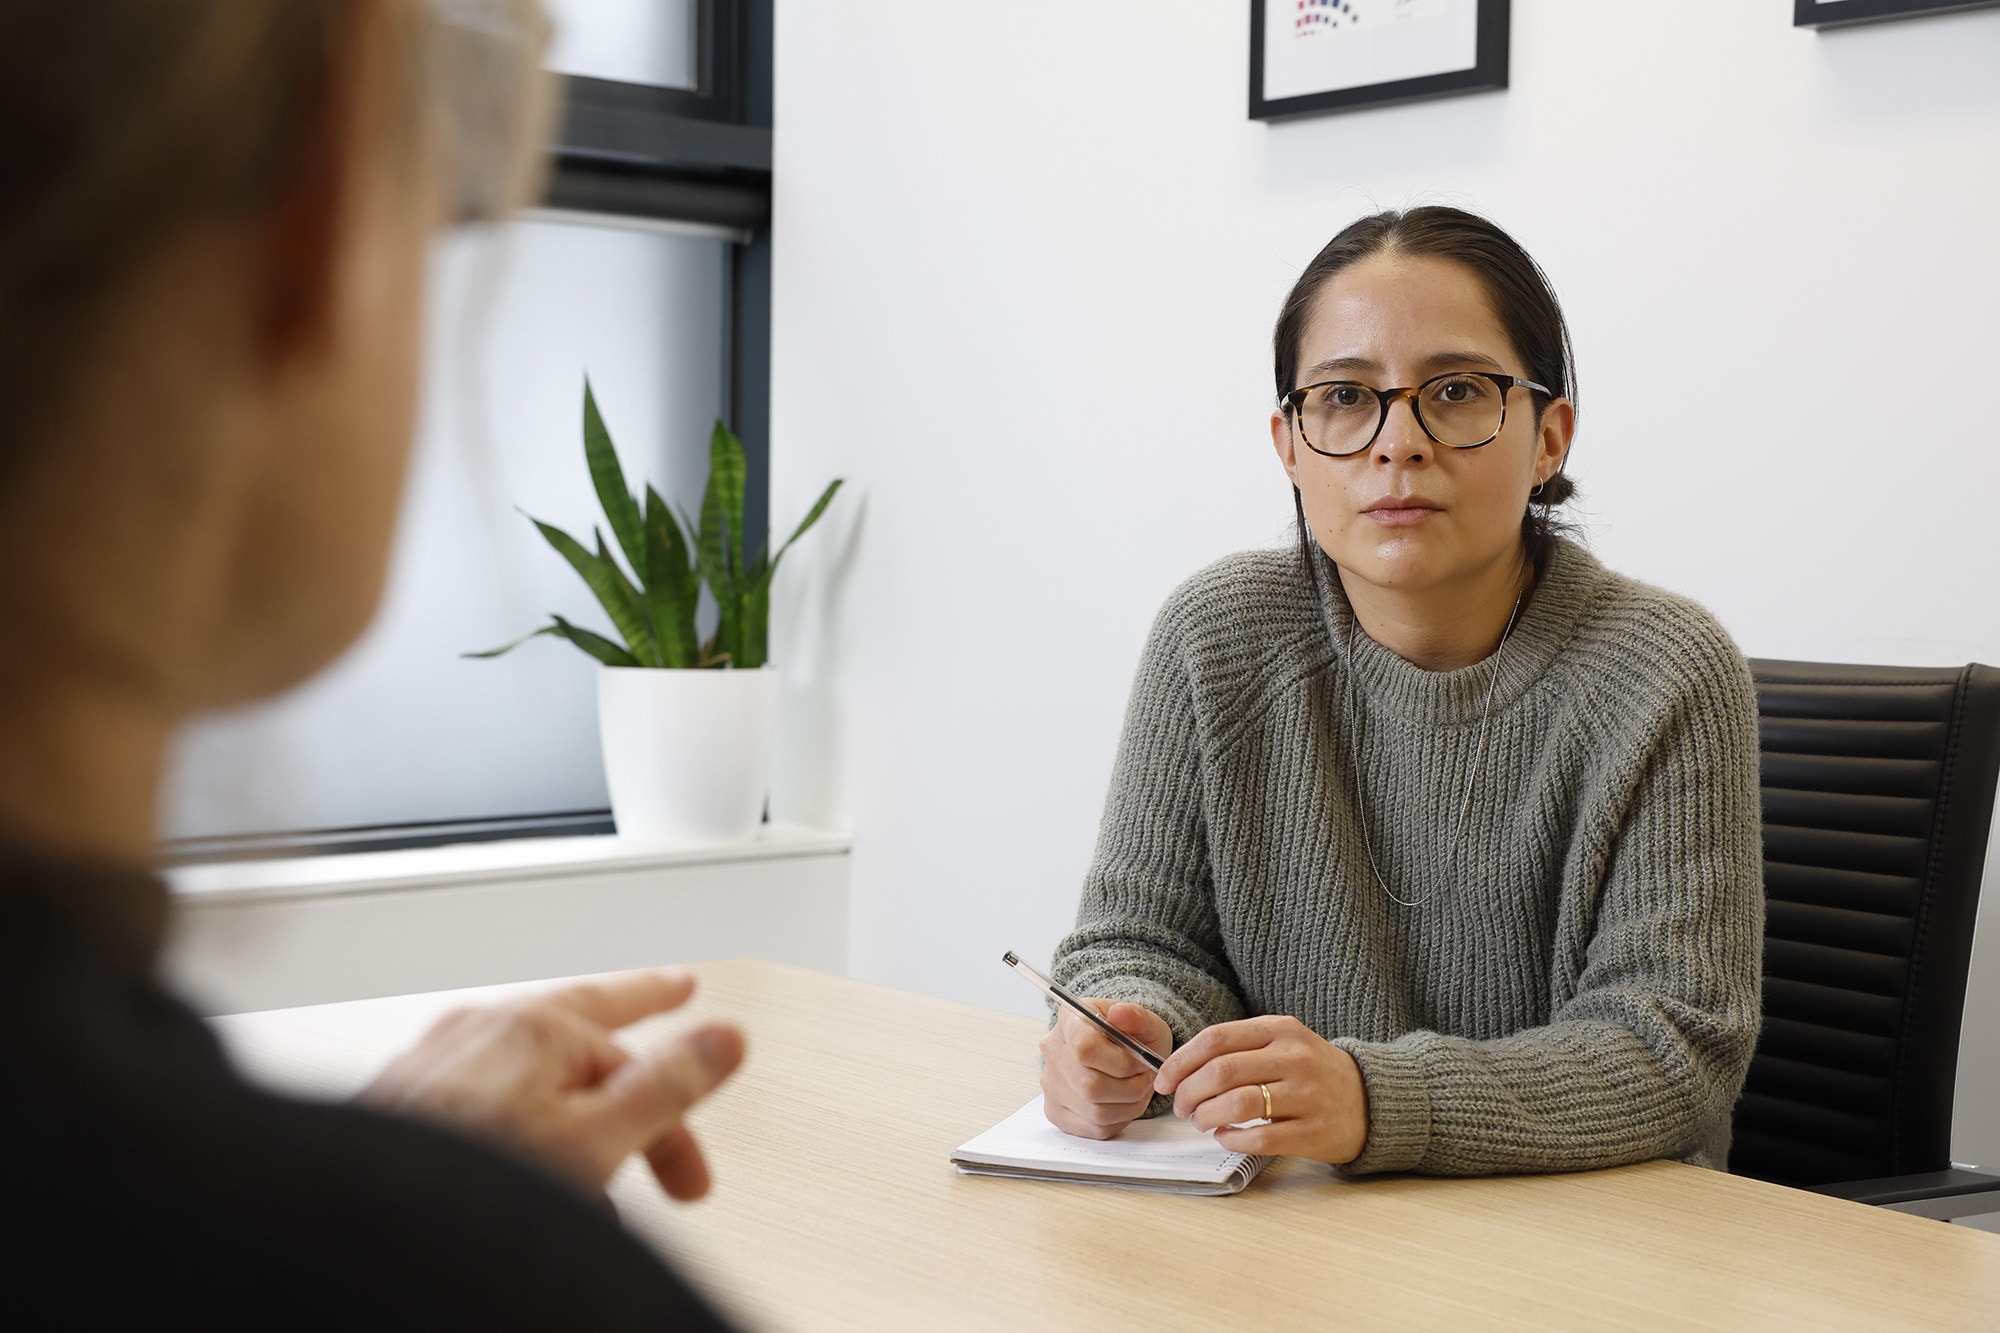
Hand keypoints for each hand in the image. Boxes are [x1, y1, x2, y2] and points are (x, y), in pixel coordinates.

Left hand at [360, 969, 745, 1198]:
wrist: (351, 1226)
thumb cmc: (459, 1188)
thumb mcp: (595, 1141)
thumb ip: (665, 1087)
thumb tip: (724, 1038)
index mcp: (535, 1028)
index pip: (637, 1055)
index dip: (679, 1114)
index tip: (698, 1149)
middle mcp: (478, 1031)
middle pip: (576, 1025)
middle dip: (628, 1032)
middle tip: (667, 1004)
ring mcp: (430, 1064)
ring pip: (521, 1064)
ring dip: (567, 1096)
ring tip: (590, 1147)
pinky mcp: (393, 1105)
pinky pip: (477, 1093)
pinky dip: (513, 1116)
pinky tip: (511, 1158)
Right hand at [1039, 998, 1172, 1139]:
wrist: (1121, 1051)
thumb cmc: (1131, 1036)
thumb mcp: (1144, 1021)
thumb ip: (1136, 1017)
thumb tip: (1120, 1013)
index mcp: (1070, 1021)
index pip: (1083, 1048)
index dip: (1120, 1062)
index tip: (1140, 1061)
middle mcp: (1053, 1052)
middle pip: (1089, 1086)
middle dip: (1130, 1088)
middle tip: (1144, 1078)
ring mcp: (1052, 1085)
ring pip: (1095, 1112)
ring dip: (1128, 1105)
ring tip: (1137, 1089)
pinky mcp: (1057, 1111)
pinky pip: (1093, 1128)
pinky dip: (1118, 1119)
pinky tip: (1124, 1102)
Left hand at [1154, 1015, 1367, 1163]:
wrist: (1371, 1100)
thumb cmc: (1312, 1072)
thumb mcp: (1282, 1043)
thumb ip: (1239, 1048)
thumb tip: (1181, 1068)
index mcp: (1280, 1030)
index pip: (1215, 1039)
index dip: (1181, 1061)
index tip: (1163, 1080)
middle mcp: (1294, 1057)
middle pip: (1220, 1072)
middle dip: (1188, 1093)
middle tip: (1180, 1107)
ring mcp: (1306, 1094)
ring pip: (1236, 1104)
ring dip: (1206, 1117)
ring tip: (1200, 1122)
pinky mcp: (1314, 1131)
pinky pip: (1259, 1137)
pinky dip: (1231, 1140)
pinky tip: (1225, 1137)